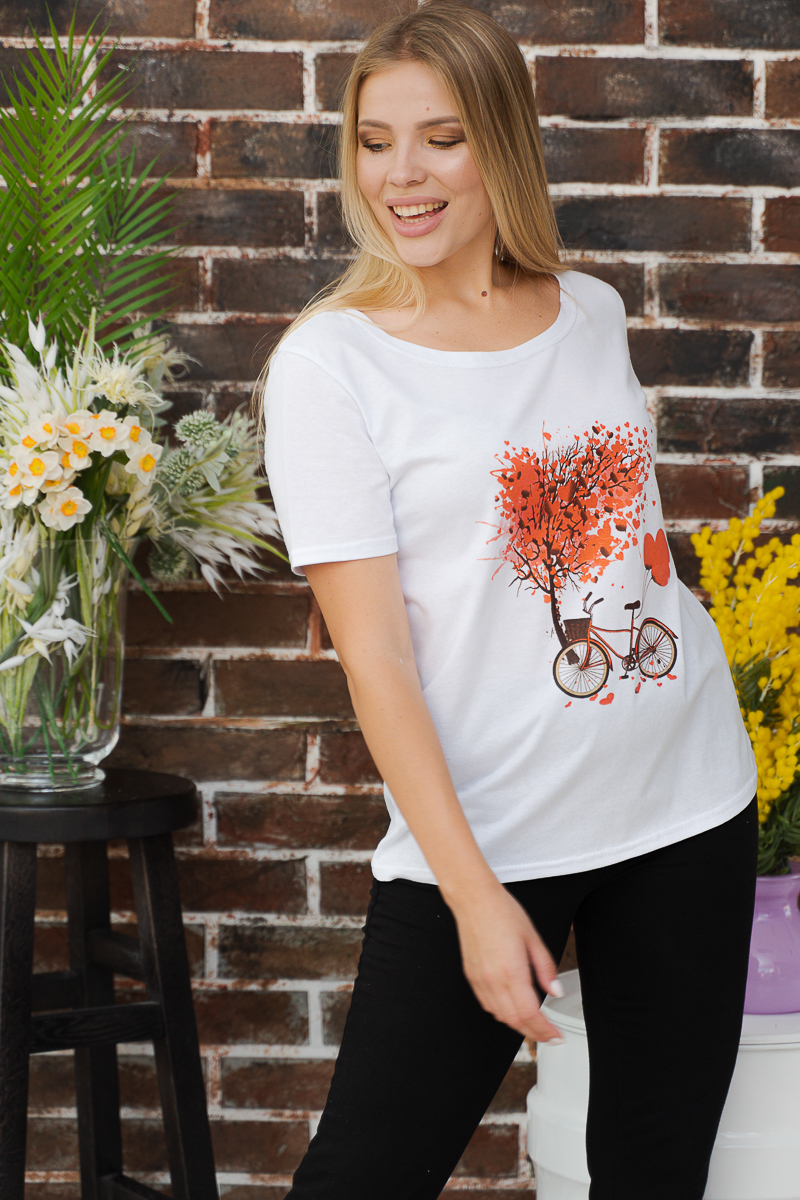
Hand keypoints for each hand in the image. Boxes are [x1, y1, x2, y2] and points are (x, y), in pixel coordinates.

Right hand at [450, 883, 563, 1041]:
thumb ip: (546, 967)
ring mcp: (480, 980)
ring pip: (500, 1016)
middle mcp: (493, 980)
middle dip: (534, 1033)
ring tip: (534, 1025)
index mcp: (512, 971)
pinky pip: (487, 1005)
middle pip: (515, 1020)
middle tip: (549, 1036)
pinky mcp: (471, 976)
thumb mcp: (533, 937)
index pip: (530, 1013)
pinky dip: (502, 1014)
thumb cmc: (502, 912)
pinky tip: (512, 1010)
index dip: (545, 1030)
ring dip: (518, 1025)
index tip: (556, 1036)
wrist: (474, 900)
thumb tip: (555, 990)